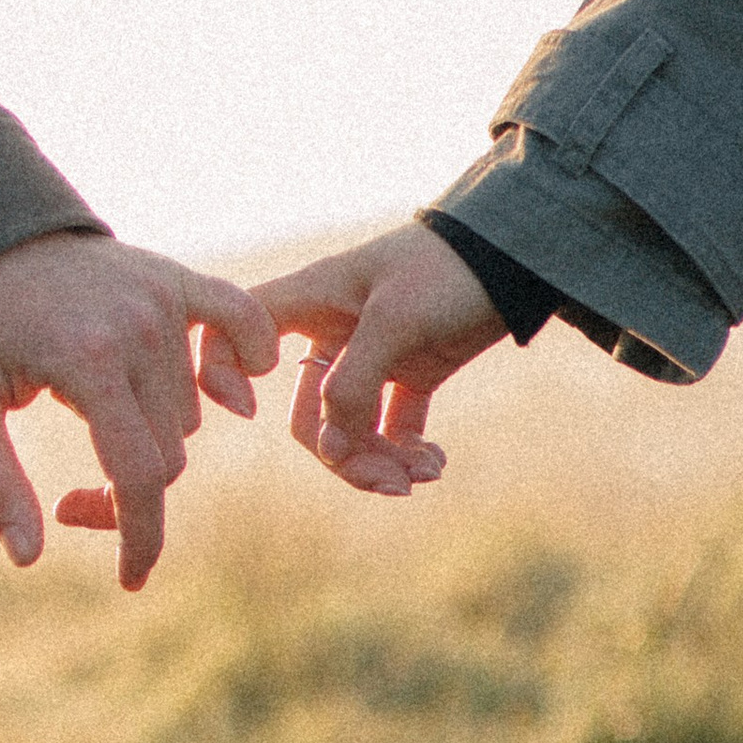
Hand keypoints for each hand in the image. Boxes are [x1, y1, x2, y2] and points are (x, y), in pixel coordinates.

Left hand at [0, 233, 277, 589]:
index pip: (139, 474)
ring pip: (189, 416)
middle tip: (71, 499)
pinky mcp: (182, 283)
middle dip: (128, 494)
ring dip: (153, 437)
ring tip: (93, 429)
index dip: (138, 537)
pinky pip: (244, 324)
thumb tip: (29, 559)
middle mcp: (140, 329)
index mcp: (88, 361)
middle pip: (167, 455)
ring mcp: (167, 302)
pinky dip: (249, 359)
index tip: (130, 580)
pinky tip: (237, 395)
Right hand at [257, 223, 508, 496]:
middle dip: (344, 456)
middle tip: (391, 485)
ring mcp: (373, 355)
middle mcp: (334, 331)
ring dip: (383, 462)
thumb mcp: (395, 321)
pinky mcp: (413, 370)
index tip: (248, 410)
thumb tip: (329, 449)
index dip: (224, 373)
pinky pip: (395, 428)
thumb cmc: (448, 271)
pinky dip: (410, 451)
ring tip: (426, 475)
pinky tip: (435, 462)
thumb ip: (354, 385)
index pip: (238, 333)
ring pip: (354, 430)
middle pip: (311, 416)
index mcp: (312, 301)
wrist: (518, 257)